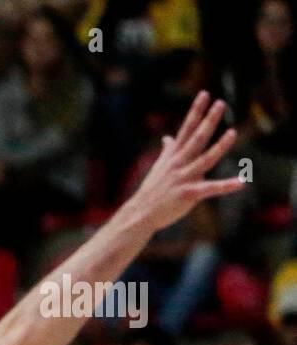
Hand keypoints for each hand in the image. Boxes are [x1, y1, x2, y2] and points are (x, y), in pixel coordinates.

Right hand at [127, 92, 243, 232]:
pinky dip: (226, 186)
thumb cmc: (152, 191)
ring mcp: (183, 178)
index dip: (196, 111)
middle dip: (208, 121)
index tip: (205, 94)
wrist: (139, 213)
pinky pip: (210, 189)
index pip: (186, 128)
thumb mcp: (159, 166)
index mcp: (173, 156)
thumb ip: (167, 150)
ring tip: (233, 132)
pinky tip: (242, 182)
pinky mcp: (188, 194)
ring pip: (204, 160)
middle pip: (196, 138)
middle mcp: (178, 164)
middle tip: (220, 104)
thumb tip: (167, 137)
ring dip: (219, 147)